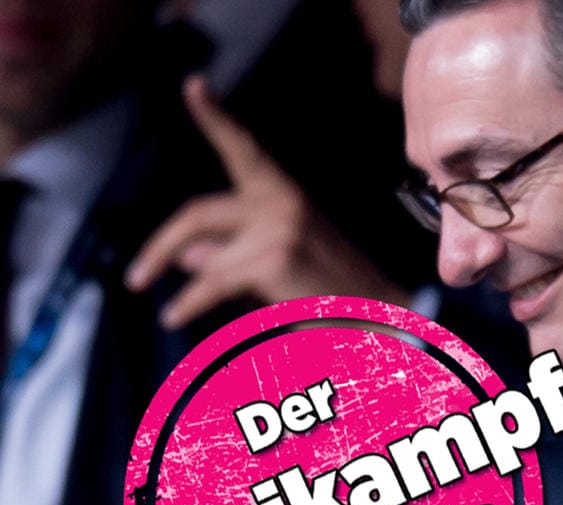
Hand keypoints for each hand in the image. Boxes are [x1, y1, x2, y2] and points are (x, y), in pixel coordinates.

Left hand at [125, 75, 408, 328]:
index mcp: (287, 195)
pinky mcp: (275, 259)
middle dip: (162, 243)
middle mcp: (283, 202)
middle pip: (201, 212)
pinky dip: (190, 303)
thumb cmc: (335, 294)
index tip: (193, 85)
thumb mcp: (281, 262)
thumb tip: (187, 257)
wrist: (382, 317)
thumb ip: (233, 252)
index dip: (215, 118)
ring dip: (192, 289)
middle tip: (136, 275)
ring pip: (209, 256)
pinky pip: (215, 281)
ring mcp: (280, 228)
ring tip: (174, 313)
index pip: (244, 150)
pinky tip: (173, 316)